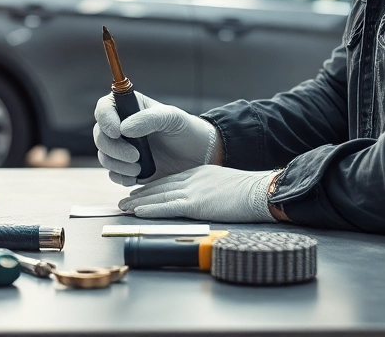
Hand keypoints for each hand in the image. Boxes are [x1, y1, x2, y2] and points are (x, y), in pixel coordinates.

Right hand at [93, 91, 217, 185]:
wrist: (197, 156)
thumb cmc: (184, 130)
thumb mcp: (171, 118)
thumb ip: (149, 119)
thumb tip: (123, 128)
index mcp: (128, 108)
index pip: (104, 108)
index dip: (105, 119)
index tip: (116, 131)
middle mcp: (120, 127)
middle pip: (99, 135)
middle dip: (113, 148)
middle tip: (134, 156)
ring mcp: (122, 149)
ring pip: (104, 156)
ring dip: (117, 164)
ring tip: (138, 168)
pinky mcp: (126, 168)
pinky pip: (113, 174)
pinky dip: (120, 177)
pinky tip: (135, 177)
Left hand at [118, 165, 275, 222]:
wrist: (260, 191)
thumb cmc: (250, 192)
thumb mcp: (226, 184)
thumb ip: (211, 190)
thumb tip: (207, 201)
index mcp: (200, 173)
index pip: (170, 180)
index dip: (153, 187)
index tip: (140, 192)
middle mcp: (193, 178)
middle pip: (160, 186)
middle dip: (141, 194)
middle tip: (124, 200)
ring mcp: (193, 190)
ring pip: (159, 196)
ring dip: (139, 202)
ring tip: (124, 207)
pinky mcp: (196, 203)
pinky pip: (168, 206)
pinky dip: (151, 209)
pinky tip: (139, 212)